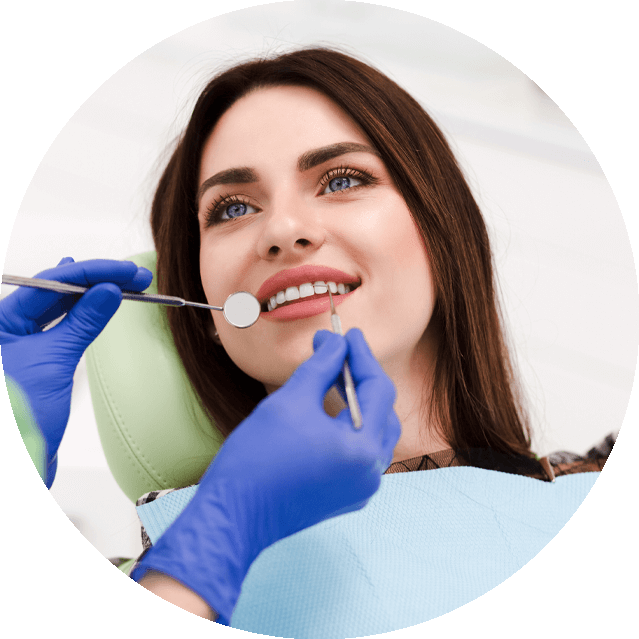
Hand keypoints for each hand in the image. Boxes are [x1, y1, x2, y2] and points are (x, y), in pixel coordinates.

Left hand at [0, 257, 152, 485]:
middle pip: (55, 291)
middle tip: (134, 276)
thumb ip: (82, 322)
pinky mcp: (37, 363)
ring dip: (93, 295)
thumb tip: (108, 291)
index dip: (92, 272)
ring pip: (60, 308)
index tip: (125, 271)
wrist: (17, 464)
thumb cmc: (18, 419)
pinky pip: (63, 329)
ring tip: (125, 283)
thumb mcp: (52, 361)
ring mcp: (20, 345)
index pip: (49, 282)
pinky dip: (84, 316)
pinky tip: (96, 301)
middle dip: (97, 280)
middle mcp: (6, 329)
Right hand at [131, 327, 400, 624]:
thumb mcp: (291, 401)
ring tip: (335, 376)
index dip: (361, 356)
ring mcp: (360, 488)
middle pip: (382, 410)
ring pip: (373, 432)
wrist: (233, 515)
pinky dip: (350, 426)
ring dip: (358, 401)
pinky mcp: (345, 495)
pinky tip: (331, 409)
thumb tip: (336, 343)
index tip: (346, 334)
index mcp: (364, 449)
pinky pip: (360, 452)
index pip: (377, 389)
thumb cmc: (257, 458)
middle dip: (361, 377)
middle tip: (339, 352)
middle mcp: (371, 472)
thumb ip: (321, 367)